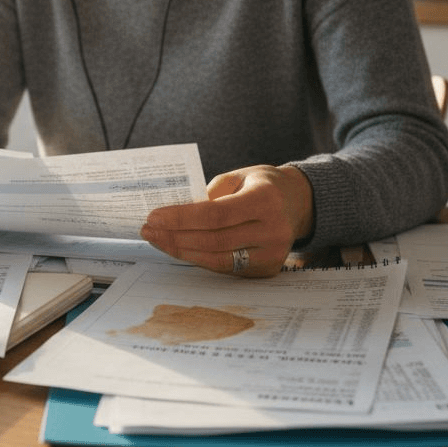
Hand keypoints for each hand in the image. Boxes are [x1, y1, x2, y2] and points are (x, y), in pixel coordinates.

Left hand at [139, 165, 314, 277]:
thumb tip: (174, 213)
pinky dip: (200, 259)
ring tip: (159, 240)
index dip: (181, 218)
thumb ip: (209, 193)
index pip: (215, 214)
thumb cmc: (262, 186)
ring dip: (182, 251)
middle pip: (213, 241)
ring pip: (217, 260)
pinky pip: (226, 268)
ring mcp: (273, 254)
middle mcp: (273, 230)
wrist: (298, 203)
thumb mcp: (238, 176)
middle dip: (175, 237)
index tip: (154, 217)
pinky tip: (181, 248)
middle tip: (149, 230)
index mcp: (266, 200)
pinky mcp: (268, 269)